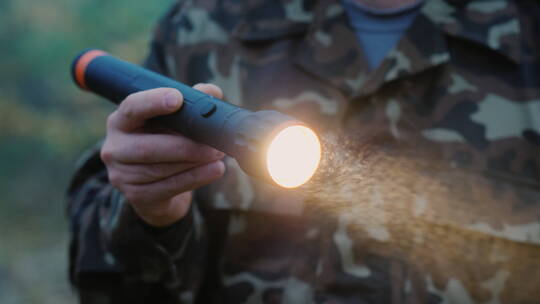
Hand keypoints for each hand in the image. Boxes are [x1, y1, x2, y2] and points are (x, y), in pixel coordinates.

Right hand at [100, 84, 225, 226]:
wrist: (157, 189)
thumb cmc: (166, 144)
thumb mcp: (175, 123)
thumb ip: (192, 104)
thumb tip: (211, 92)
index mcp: (121, 121)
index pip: (132, 107)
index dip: (153, 102)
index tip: (177, 98)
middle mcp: (114, 147)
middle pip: (148, 147)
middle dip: (186, 146)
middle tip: (215, 145)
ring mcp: (121, 174)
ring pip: (160, 169)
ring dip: (194, 163)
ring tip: (218, 156)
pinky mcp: (136, 195)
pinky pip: (168, 187)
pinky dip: (195, 178)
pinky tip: (214, 171)